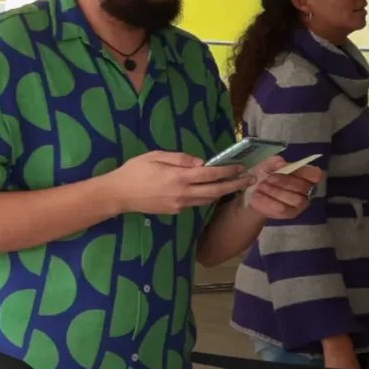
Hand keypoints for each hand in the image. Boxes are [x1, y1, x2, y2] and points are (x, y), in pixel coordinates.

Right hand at [109, 150, 246, 214]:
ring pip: (207, 200)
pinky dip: (206, 197)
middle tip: (250, 179)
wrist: (118, 195)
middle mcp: (182, 193)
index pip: (210, 174)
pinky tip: (210, 191)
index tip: (241, 166)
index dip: (227, 171)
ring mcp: (179, 205)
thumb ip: (178, 158)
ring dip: (223, 193)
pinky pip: (195, 203)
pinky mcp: (175, 211)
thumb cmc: (134, 171)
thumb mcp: (154, 156)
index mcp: (178, 177)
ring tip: (235, 185)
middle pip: (215, 191)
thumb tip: (200, 162)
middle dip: (235, 185)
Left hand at [245, 161, 319, 221]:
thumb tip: (282, 164)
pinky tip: (258, 196)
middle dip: (284, 182)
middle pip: (303, 186)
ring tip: (261, 187)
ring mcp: (300, 204)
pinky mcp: (290, 214)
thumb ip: (274, 162)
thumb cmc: (264, 176)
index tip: (289, 169)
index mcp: (305, 175)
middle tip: (266, 179)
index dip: (307, 172)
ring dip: (276, 192)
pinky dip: (269, 201)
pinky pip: (283, 209)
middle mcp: (306, 190)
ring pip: (295, 199)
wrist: (253, 193)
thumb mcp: (266, 165)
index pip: (316, 174)